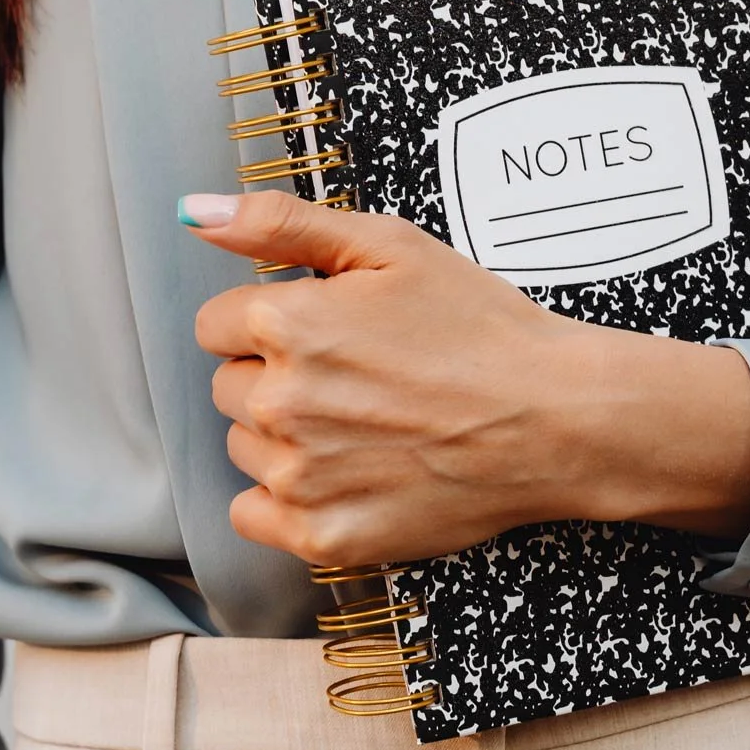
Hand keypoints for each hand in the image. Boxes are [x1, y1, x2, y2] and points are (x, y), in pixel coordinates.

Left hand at [184, 191, 749, 566]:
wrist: (555, 420)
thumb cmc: (483, 329)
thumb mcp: (391, 246)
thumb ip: (282, 225)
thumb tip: (195, 214)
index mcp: (286, 324)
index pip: (218, 325)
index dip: (272, 322)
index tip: (328, 332)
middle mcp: (279, 402)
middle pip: (229, 388)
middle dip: (276, 377)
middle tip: (357, 378)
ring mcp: (299, 476)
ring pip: (245, 450)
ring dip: (284, 437)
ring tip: (364, 425)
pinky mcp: (322, 535)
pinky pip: (255, 516)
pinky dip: (287, 500)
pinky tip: (344, 476)